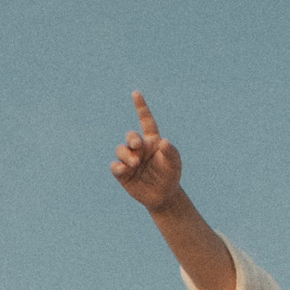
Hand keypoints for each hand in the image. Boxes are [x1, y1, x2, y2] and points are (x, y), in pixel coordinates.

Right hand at [111, 91, 184, 213]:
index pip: (145, 121)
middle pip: (130, 136)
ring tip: (134, 163)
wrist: (163, 196)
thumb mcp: (175, 163)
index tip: (136, 93)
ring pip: (121, 150)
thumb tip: (164, 142)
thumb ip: (171, 152)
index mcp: (151, 141)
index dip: (141, 107)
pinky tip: (124, 169)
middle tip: (138, 146)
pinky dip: (118, 166)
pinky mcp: (122, 173)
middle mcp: (139, 148)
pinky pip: (115, 166)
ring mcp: (129, 159)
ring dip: (126, 155)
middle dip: (132, 138)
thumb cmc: (170, 175)